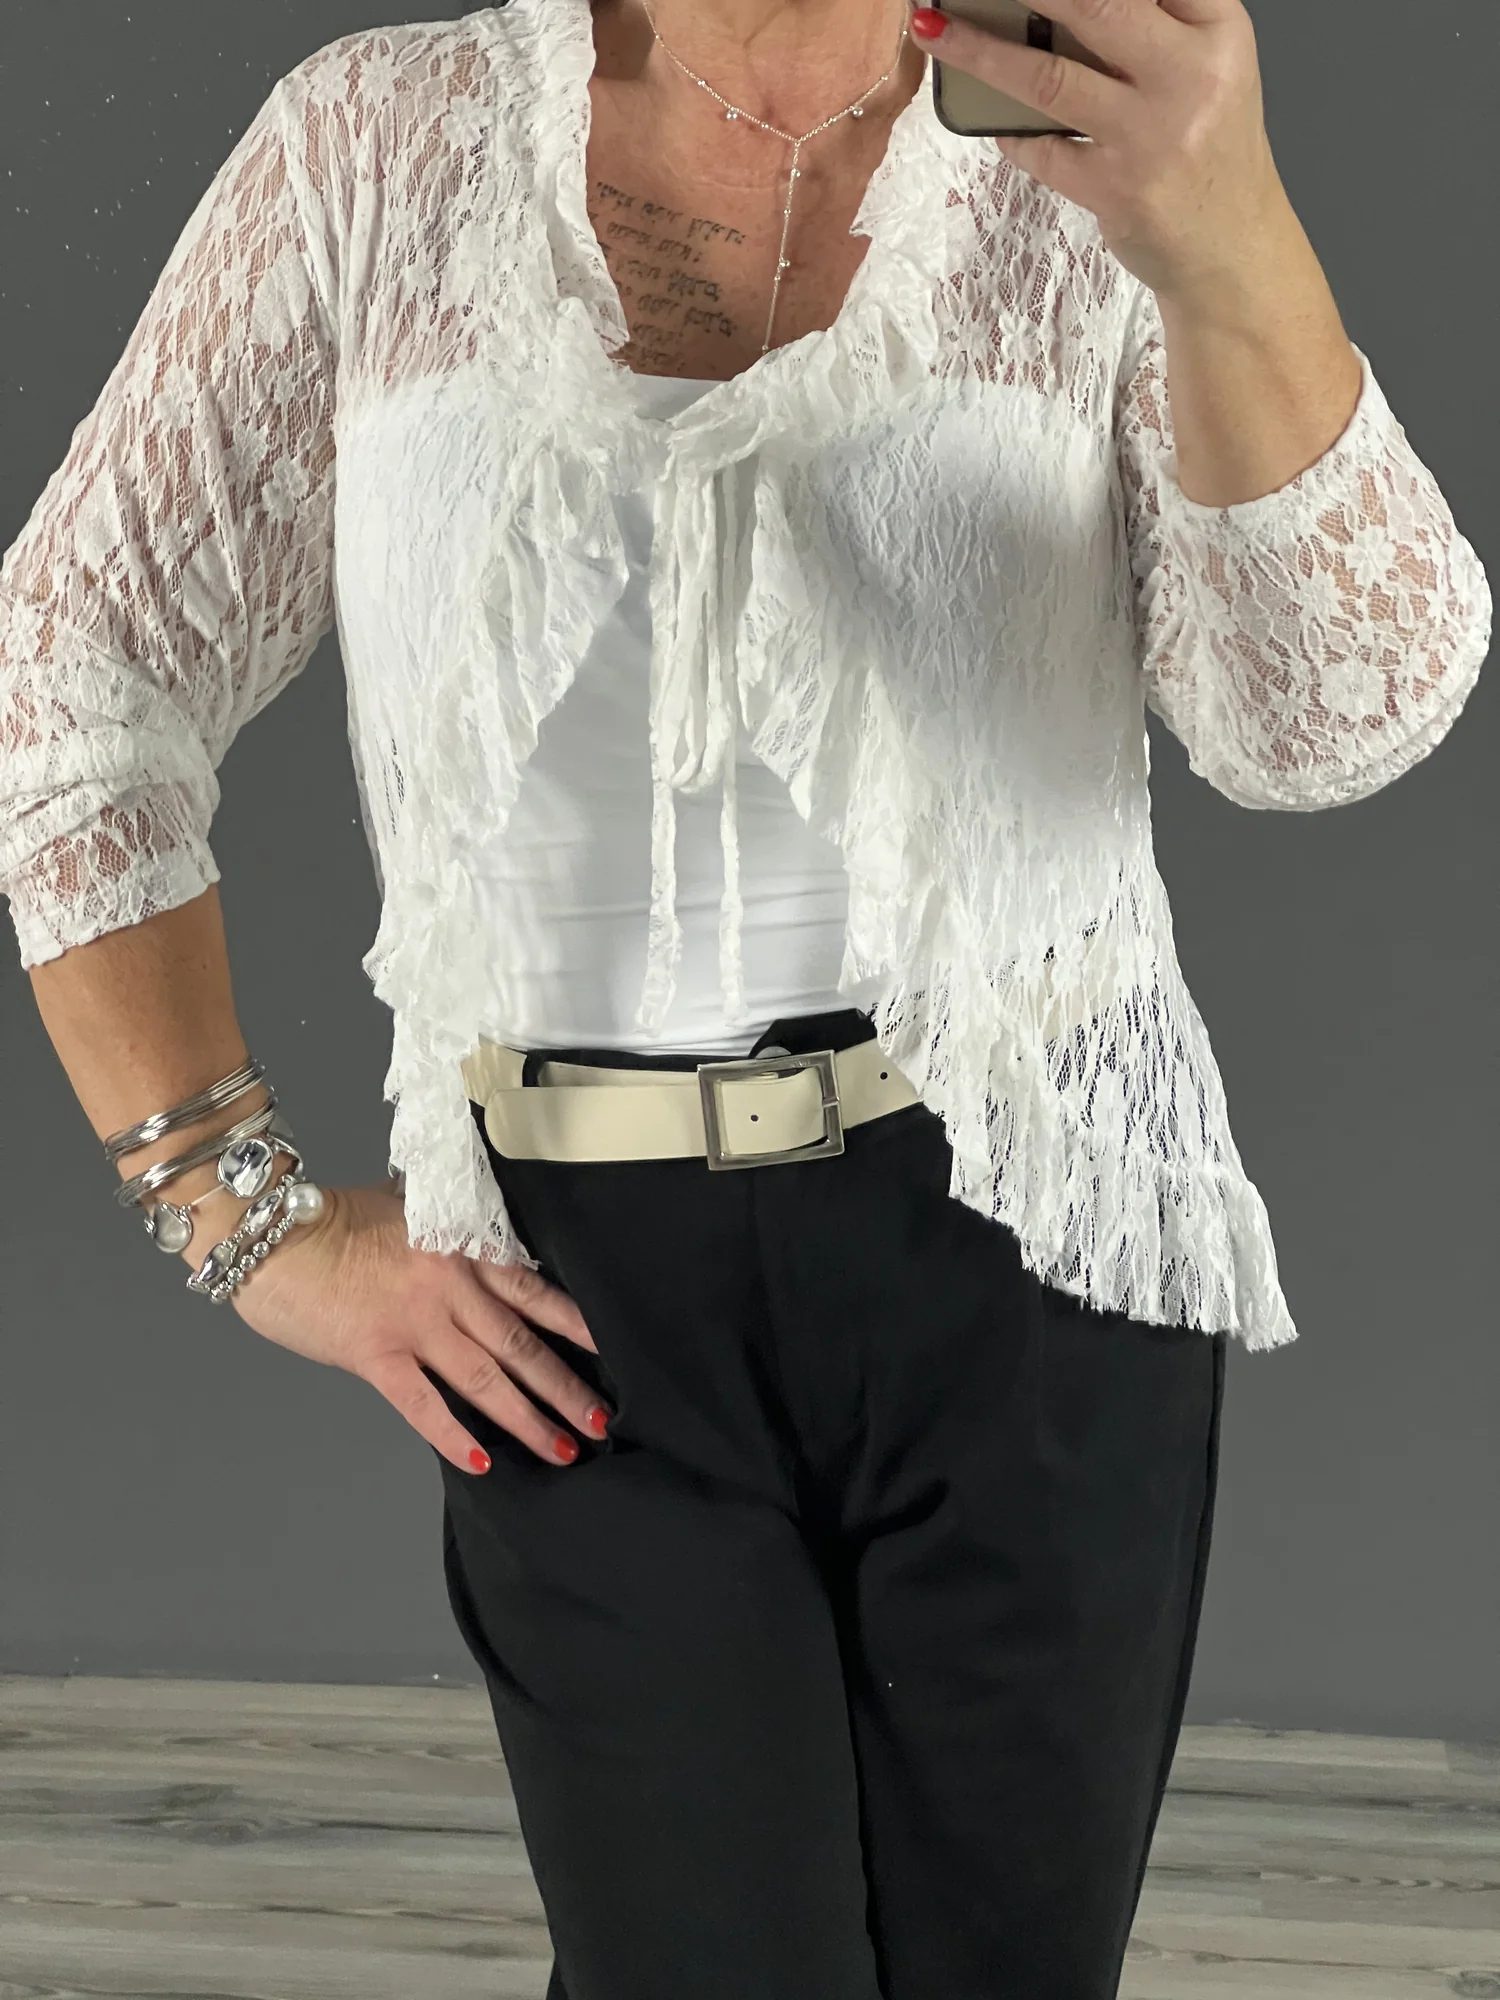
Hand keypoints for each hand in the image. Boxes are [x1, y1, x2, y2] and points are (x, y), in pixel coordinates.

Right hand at [224, 1179, 608, 1471]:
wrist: (270, 1234)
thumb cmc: (331, 1218)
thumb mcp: (408, 1208)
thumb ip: (448, 1230)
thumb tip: (482, 1245)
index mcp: (461, 1247)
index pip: (534, 1290)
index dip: (575, 1324)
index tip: (610, 1350)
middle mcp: (449, 1286)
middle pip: (521, 1343)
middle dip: (565, 1386)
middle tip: (601, 1420)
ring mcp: (415, 1323)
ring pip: (487, 1379)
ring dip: (528, 1418)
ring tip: (562, 1448)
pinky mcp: (376, 1354)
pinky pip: (425, 1404)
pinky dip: (455, 1435)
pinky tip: (482, 1460)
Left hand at [910, 0, 1293, 302]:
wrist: (1230, 249)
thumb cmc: (1206, 145)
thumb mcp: (1205, 67)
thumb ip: (1153, 23)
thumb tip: (1053, 9)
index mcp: (1217, 29)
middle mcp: (1190, 75)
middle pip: (1095, 5)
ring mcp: (1150, 136)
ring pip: (1048, 77)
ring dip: (980, 52)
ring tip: (932, 29)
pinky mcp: (1115, 189)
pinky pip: (1040, 150)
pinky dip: (1008, 133)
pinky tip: (991, 122)